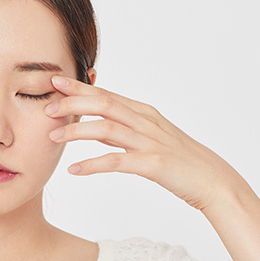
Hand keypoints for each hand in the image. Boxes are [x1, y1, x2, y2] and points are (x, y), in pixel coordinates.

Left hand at [44, 75, 244, 210]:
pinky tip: (74, 171)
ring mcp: (150, 142)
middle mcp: (145, 122)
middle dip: (72, 102)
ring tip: (53, 137)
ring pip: (107, 128)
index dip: (78, 87)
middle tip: (46, 106)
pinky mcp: (154, 164)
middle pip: (103, 104)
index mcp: (143, 112)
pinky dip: (93, 164)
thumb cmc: (179, 160)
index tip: (53, 80)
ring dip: (76, 131)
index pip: (105, 94)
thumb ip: (121, 128)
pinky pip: (117, 161)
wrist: (213, 180)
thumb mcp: (147, 138)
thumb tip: (92, 124)